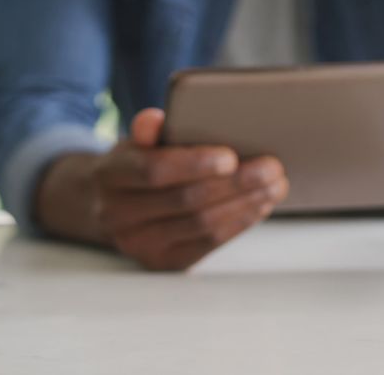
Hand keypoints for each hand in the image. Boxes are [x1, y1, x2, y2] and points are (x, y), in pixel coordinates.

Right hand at [40, 109, 289, 271]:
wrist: (110, 209)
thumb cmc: (134, 167)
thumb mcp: (134, 143)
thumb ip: (148, 130)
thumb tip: (155, 120)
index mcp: (110, 177)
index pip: (153, 171)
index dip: (194, 164)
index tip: (231, 156)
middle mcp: (118, 216)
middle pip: (186, 200)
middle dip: (235, 184)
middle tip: (270, 167)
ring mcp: (140, 245)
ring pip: (202, 225)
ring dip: (245, 204)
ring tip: (274, 185)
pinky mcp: (163, 263)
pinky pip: (208, 244)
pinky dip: (239, 223)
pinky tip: (259, 205)